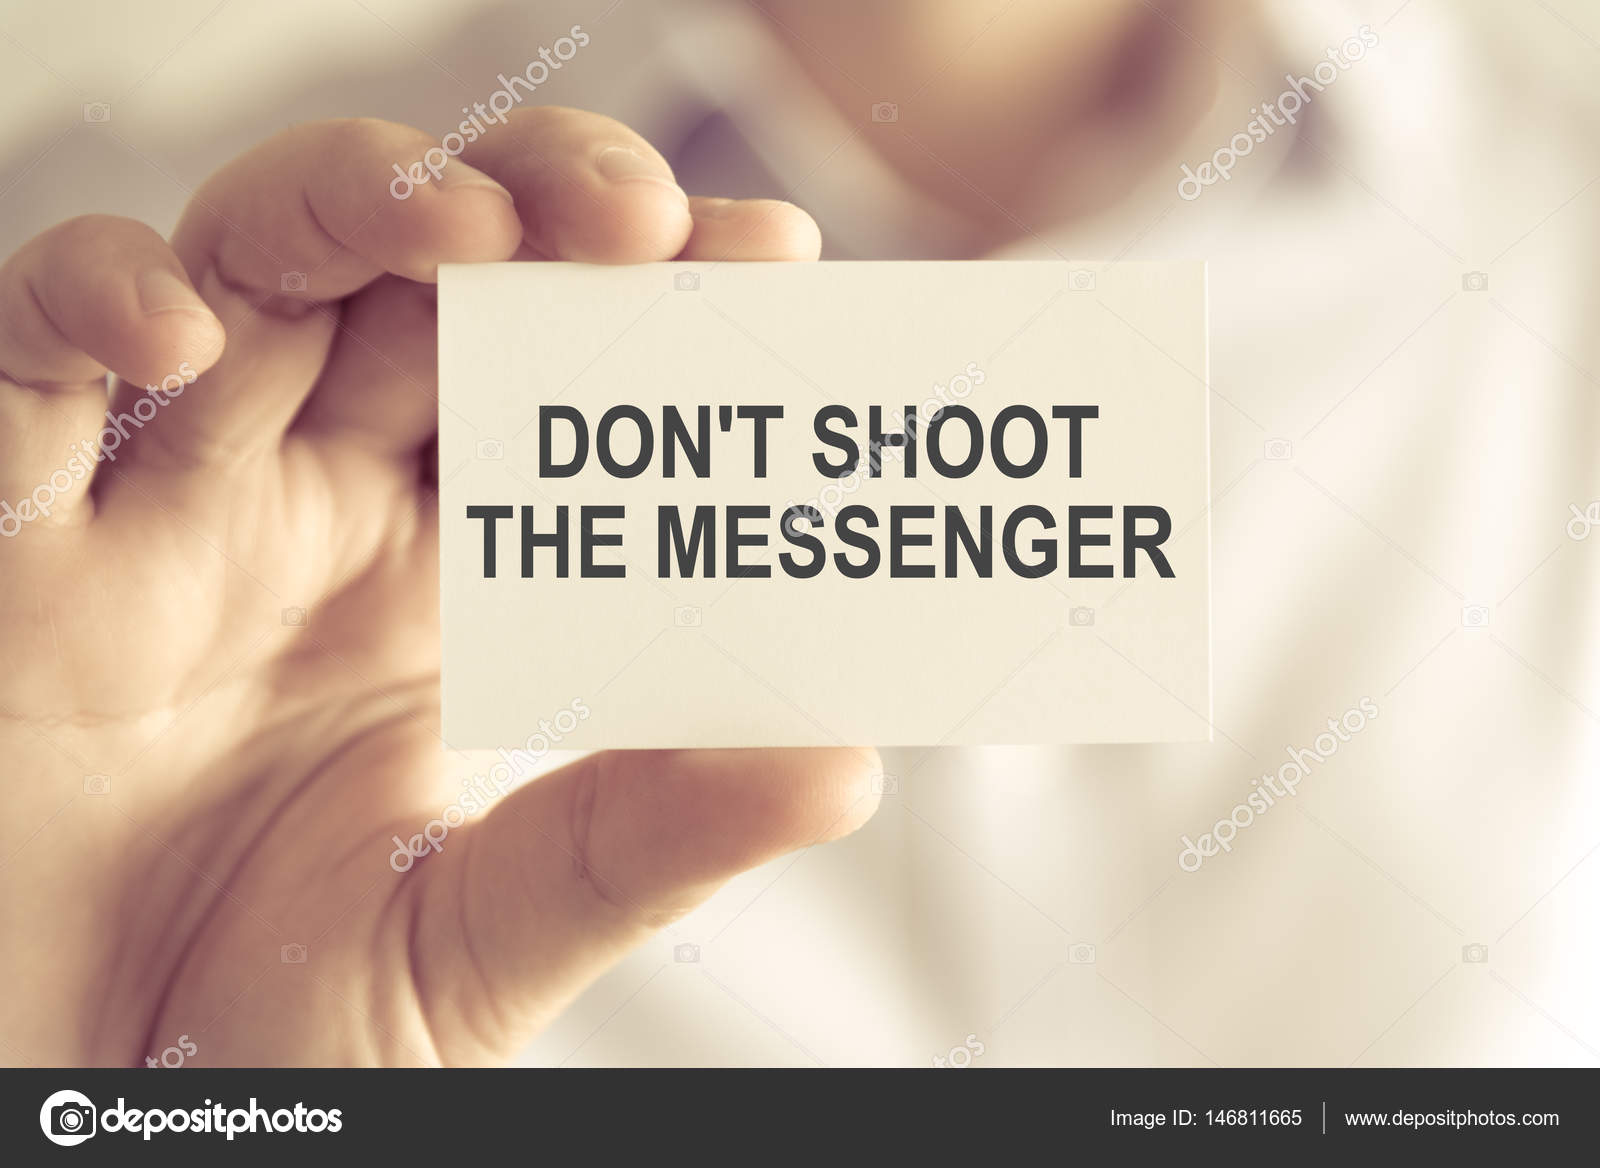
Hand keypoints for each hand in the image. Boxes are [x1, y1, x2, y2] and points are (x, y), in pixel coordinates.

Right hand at [0, 111, 878, 1065]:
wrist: (96, 1125)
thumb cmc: (270, 1043)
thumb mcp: (484, 939)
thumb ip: (643, 839)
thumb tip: (840, 763)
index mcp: (433, 590)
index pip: (553, 394)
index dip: (647, 312)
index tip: (768, 256)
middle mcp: (305, 517)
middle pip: (423, 286)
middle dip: (536, 214)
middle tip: (647, 221)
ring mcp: (157, 519)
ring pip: (251, 270)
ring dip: (360, 207)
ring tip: (478, 223)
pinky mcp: (11, 553)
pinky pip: (29, 372)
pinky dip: (96, 307)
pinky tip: (190, 327)